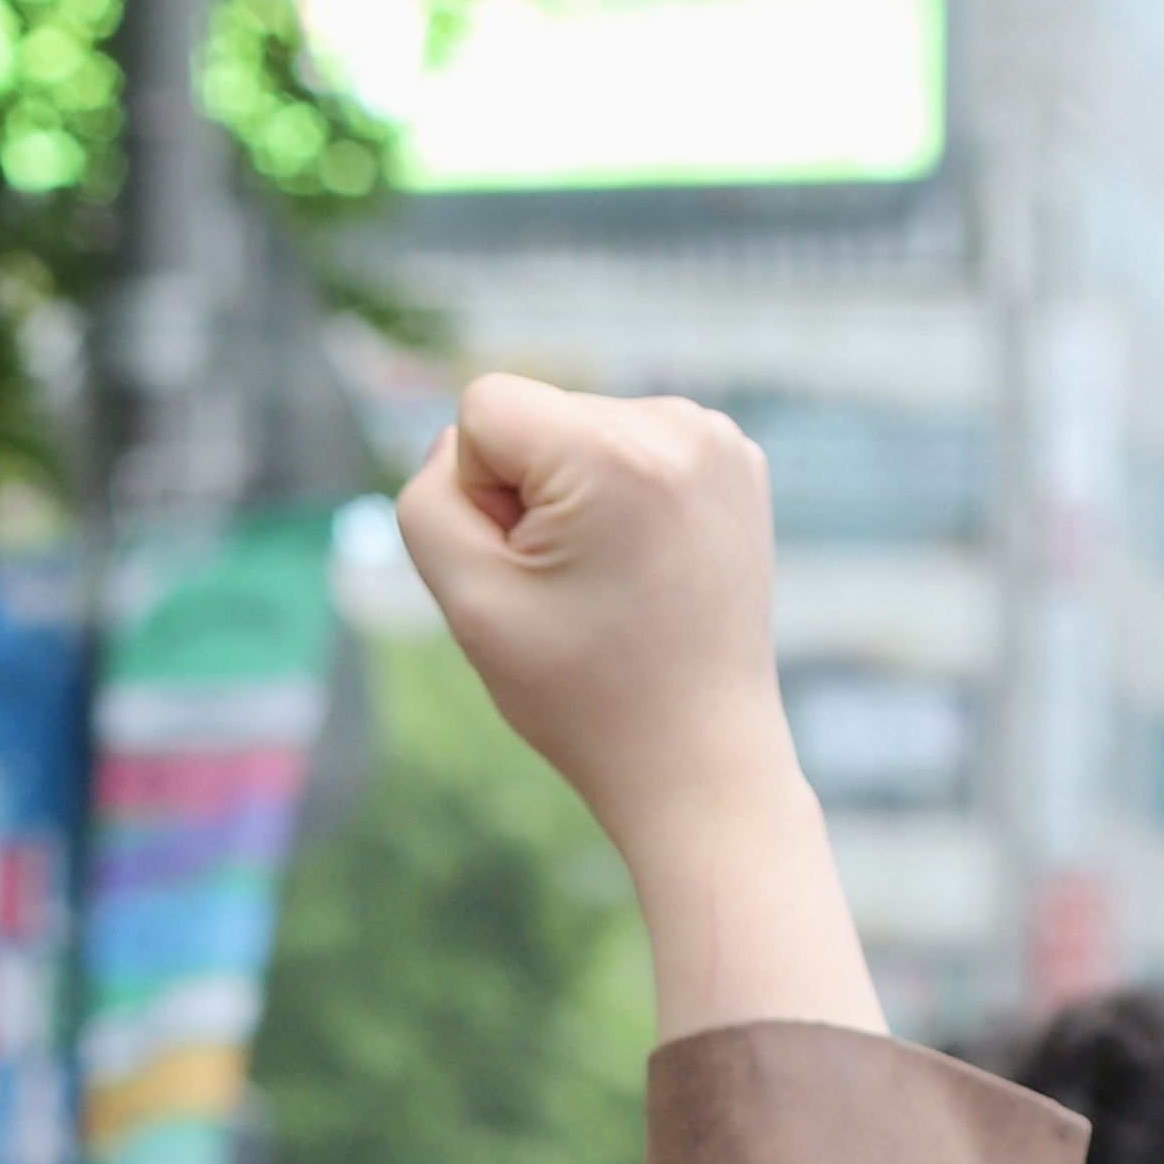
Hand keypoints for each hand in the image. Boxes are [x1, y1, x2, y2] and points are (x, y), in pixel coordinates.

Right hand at [397, 374, 880, 1043]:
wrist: (697, 755)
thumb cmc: (580, 693)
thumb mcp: (470, 602)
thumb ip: (429, 502)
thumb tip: (459, 444)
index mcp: (612, 452)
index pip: (483, 408)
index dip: (478, 495)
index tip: (527, 568)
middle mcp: (677, 423)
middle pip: (536, 418)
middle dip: (530, 496)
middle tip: (572, 591)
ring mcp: (718, 438)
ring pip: (581, 433)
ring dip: (575, 501)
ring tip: (611, 585)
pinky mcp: (734, 460)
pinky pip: (633, 449)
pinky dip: (622, 501)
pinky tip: (644, 568)